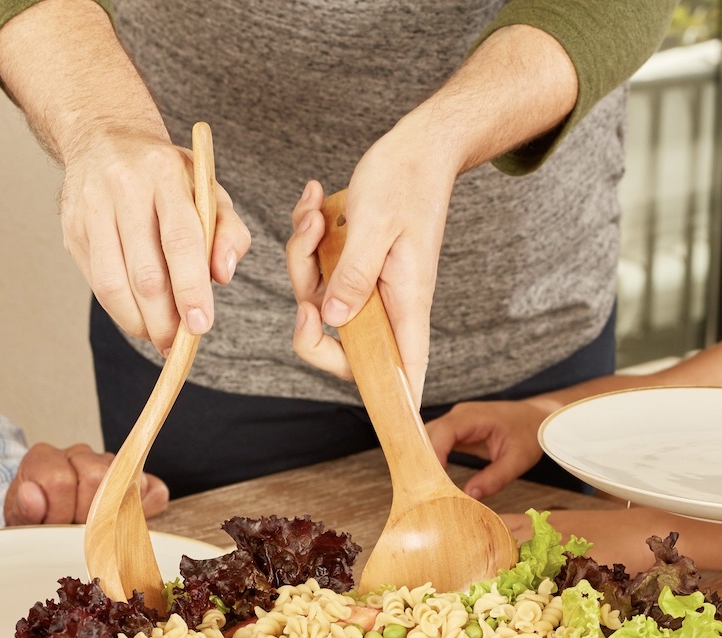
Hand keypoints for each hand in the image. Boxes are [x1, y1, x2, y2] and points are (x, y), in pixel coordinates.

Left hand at [4, 442, 168, 524]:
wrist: (46, 526)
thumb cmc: (35, 524)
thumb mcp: (20, 522)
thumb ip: (23, 510)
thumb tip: (32, 495)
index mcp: (45, 459)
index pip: (60, 479)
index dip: (58, 512)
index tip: (53, 526)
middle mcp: (78, 455)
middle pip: (96, 477)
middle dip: (86, 514)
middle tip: (75, 529)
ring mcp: (110, 466)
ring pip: (128, 481)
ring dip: (114, 514)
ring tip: (95, 529)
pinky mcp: (138, 482)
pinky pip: (154, 491)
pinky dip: (146, 510)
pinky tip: (126, 524)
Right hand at [61, 129, 249, 352]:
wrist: (104, 139)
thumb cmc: (166, 174)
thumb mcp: (208, 188)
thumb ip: (228, 231)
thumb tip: (223, 276)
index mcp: (165, 173)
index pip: (180, 240)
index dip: (191, 289)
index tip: (200, 326)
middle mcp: (123, 188)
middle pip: (144, 272)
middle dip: (164, 319)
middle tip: (179, 343)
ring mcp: (91, 209)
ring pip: (113, 285)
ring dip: (138, 322)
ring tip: (158, 336)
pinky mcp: (73, 230)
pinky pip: (97, 283)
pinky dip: (120, 310)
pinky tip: (138, 316)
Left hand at [285, 125, 458, 398]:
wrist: (418, 144)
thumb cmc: (406, 179)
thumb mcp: (375, 224)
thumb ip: (353, 274)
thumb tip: (333, 320)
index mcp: (405, 304)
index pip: (402, 371)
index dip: (387, 397)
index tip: (376, 408)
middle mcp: (387, 304)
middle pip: (341, 348)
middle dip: (308, 317)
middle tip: (303, 286)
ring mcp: (368, 287)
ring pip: (318, 303)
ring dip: (303, 257)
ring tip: (314, 211)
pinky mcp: (352, 267)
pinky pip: (316, 271)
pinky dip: (307, 239)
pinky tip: (314, 201)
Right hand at [425, 399, 556, 499]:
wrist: (537, 418)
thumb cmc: (530, 434)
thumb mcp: (518, 460)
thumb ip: (495, 478)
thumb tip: (470, 496)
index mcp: (474, 416)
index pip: (443, 432)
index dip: (434, 454)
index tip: (433, 480)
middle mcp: (459, 415)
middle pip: (428, 434)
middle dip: (423, 461)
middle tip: (422, 489)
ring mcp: (455, 421)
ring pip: (427, 439)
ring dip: (424, 461)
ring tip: (425, 487)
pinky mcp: (455, 431)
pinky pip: (435, 443)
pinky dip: (431, 460)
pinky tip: (432, 479)